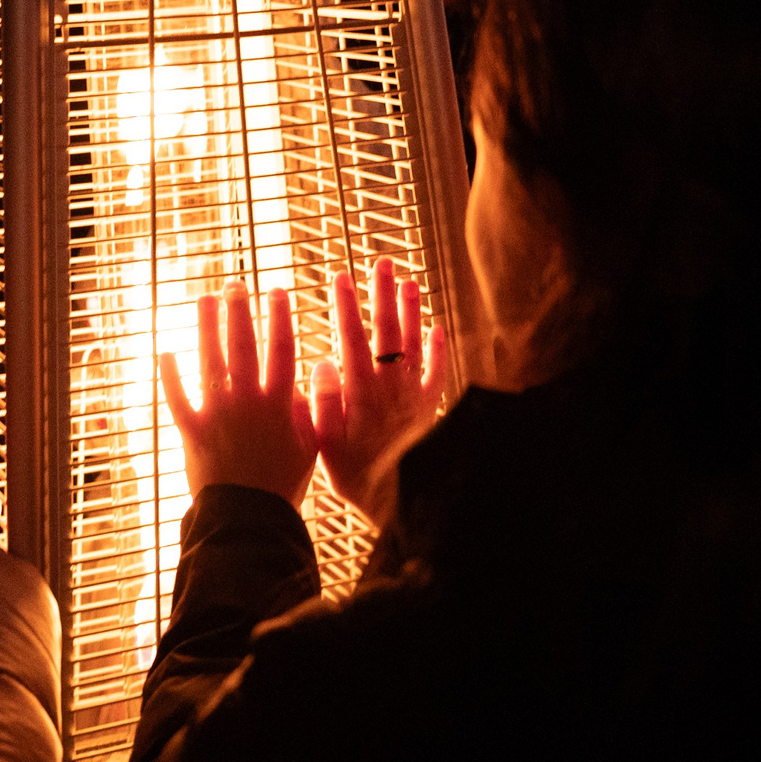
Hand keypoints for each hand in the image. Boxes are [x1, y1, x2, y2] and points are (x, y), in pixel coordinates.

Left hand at [160, 282, 318, 505]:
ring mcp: (218, 413)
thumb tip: (296, 382)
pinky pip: (177, 397)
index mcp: (278, 403)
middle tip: (235, 285)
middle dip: (239, 311)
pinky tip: (165, 350)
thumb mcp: (310, 447)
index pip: (281, 349)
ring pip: (210, 361)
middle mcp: (248, 401)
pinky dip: (170, 373)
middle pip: (243, 346)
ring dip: (207, 327)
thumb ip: (305, 411)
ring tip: (204, 299)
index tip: (277, 291)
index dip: (280, 317)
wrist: (250, 517)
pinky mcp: (192, 430)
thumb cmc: (283, 484)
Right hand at [313, 259, 449, 526]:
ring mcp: (412, 393)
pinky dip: (439, 348)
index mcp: (359, 390)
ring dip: (410, 310)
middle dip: (382, 294)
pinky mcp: (430, 407)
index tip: (340, 276)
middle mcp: (389, 384)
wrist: (403, 498)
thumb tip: (321, 361)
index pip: (351, 337)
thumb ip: (324, 401)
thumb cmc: (358, 475)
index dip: (345, 305)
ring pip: (413, 342)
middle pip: (386, 329)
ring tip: (408, 281)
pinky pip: (437, 371)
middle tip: (381, 264)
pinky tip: (438, 327)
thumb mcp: (326, 443)